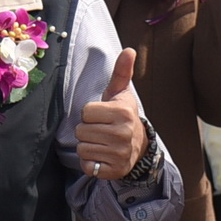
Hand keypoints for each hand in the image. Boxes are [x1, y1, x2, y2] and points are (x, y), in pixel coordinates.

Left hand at [76, 48, 149, 178]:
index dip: (90, 114)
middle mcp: (123, 134)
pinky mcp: (114, 171)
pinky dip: (90, 162)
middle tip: (102, 130)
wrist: (139, 146)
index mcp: (123, 113)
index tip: (103, 116)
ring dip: (88, 146)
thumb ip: (122, 71)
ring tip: (102, 143)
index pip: (85, 112)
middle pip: (81, 131)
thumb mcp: (121, 94)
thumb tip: (129, 49)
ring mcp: (119, 154)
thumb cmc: (122, 116)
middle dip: (88, 130)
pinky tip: (102, 156)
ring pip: (82, 148)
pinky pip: (87, 165)